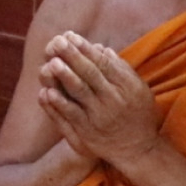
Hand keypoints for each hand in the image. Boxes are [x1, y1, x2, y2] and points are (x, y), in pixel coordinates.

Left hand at [37, 32, 158, 172]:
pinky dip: (59, 103)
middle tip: (58, 41)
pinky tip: (47, 92)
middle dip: (73, 56)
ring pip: (80, 92)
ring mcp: (100, 116)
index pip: (104, 63)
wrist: (137, 149)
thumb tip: (101, 48)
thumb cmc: (137, 114)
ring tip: (51, 62)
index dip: (86, 49)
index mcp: (127, 86)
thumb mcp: (138, 89)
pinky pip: (71, 115)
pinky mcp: (88, 131)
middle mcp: (114, 99)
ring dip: (64, 76)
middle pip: (90, 73)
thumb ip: (121, 69)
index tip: (71, 36)